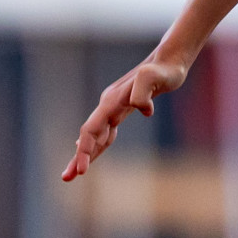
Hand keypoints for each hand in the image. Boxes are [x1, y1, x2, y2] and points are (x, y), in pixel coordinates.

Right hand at [61, 55, 187, 181]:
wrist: (170, 59)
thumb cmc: (165, 70)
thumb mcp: (156, 77)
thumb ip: (144, 91)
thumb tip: (141, 109)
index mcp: (112, 101)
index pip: (91, 130)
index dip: (84, 150)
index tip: (80, 172)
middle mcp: (109, 104)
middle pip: (89, 135)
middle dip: (78, 157)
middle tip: (66, 178)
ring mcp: (115, 106)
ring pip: (97, 134)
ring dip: (86, 153)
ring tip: (75, 173)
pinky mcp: (124, 108)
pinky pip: (108, 130)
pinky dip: (99, 144)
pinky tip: (94, 152)